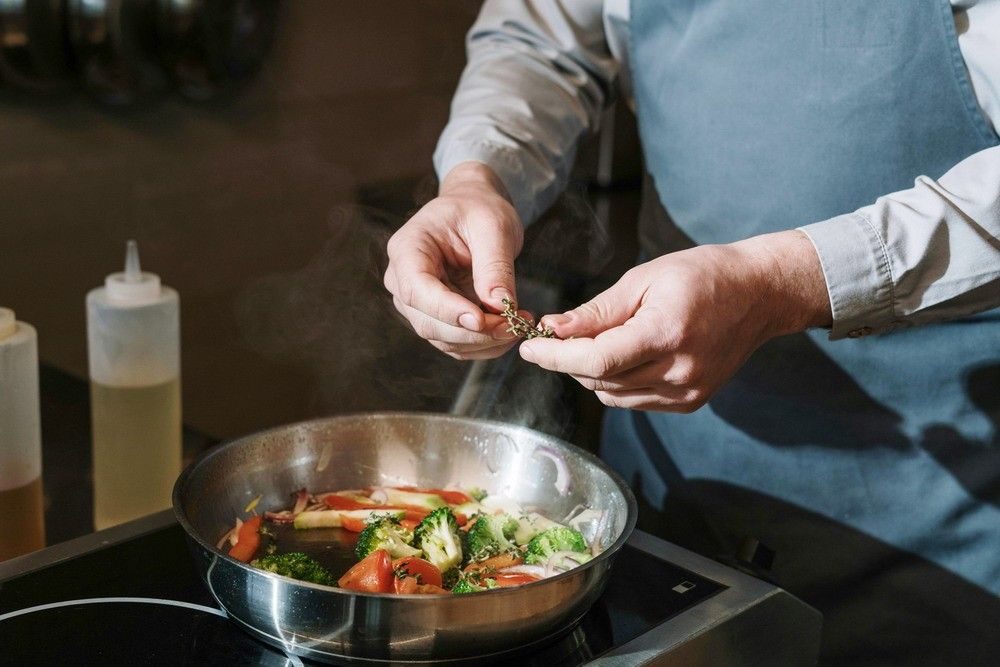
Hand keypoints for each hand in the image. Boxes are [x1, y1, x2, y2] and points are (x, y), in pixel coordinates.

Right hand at [384, 162, 528, 358]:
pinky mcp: (438, 318)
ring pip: (445, 339)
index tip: (482, 320)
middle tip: (515, 325)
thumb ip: (494, 265)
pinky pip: (458, 343)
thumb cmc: (478, 209)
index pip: (417, 290)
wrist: (475, 211)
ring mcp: (418, 304)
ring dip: (484, 342)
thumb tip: (499, 305)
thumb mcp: (493, 226)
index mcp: (407, 249)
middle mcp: (403, 281)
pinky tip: (511, 329)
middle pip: (429, 322)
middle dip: (474, 332)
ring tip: (519, 325)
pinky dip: (486, 344)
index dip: (447, 310)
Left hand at [518, 231, 831, 411]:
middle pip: (600, 380)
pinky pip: (634, 400)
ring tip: (594, 341)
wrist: (759, 294)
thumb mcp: (645, 279)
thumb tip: (554, 330)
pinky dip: (616, 382)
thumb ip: (598, 311)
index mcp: (666, 333)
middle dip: (569, 360)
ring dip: (591, 373)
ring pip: (613, 395)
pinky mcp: (691, 402)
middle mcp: (679, 370)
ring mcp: (687, 392)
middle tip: (556, 336)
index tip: (529, 348)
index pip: (596, 360)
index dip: (555, 357)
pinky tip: (622, 356)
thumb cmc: (702, 275)